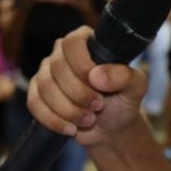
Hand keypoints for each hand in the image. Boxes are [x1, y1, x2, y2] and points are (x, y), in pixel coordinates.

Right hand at [26, 27, 149, 148]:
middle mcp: (61, 53)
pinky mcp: (37, 94)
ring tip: (88, 120)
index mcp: (85, 42)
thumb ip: (125, 76)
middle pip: (57, 67)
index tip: (98, 85)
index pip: (72, 43)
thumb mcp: (135, 88)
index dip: (82, 66)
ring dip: (68, 109)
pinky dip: (53, 120)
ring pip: (45, 87)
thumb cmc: (122, 101)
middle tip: (98, 107)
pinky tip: (71, 128)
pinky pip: (35, 104)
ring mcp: (46, 73)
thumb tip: (96, 76)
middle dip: (79, 94)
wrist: (110, 128)